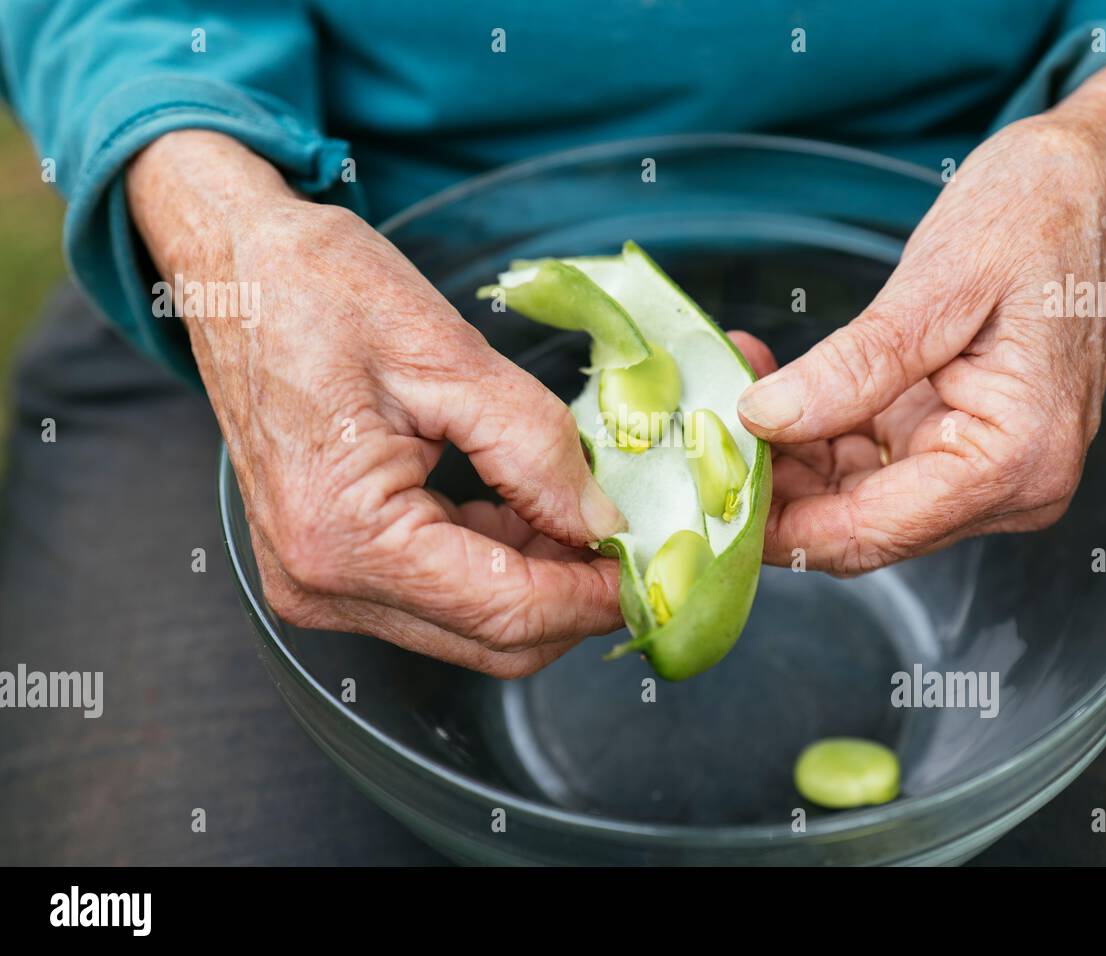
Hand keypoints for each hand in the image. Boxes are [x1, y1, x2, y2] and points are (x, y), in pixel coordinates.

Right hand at [128, 131, 626, 676]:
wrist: (235, 268)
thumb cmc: (315, 289)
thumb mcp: (444, 353)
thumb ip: (534, 447)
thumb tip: (603, 520)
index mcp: (343, 535)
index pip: (505, 610)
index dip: (594, 596)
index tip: (657, 564)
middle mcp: (323, 582)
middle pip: (492, 641)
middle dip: (575, 598)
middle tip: (637, 537)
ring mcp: (321, 581)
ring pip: (472, 625)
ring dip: (541, 579)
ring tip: (586, 506)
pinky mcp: (331, 564)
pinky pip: (440, 593)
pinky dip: (499, 561)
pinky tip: (530, 506)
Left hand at [733, 54, 1105, 573]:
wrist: (1098, 173)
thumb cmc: (1043, 210)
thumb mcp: (941, 282)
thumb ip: (856, 365)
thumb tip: (765, 418)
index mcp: (1016, 459)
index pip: (871, 531)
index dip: (777, 525)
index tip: (702, 493)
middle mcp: (1008, 485)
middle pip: (858, 523)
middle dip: (773, 484)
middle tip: (698, 430)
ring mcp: (984, 466)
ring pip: (855, 495)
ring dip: (786, 451)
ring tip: (730, 384)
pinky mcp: (959, 438)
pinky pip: (870, 457)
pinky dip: (815, 427)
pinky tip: (771, 381)